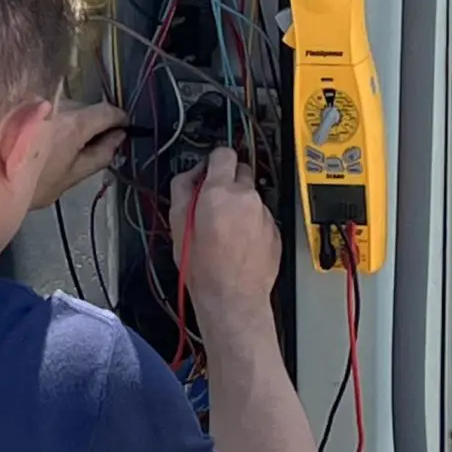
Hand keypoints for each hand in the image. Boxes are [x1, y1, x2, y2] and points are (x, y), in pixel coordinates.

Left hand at [31, 100, 127, 210]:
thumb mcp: (73, 176)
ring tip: (63, 145)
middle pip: (86, 107)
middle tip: (92, 145)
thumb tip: (119, 137)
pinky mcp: (22, 103)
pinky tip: (44, 139)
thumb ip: (100, 154)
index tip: (124, 128)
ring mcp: (37, 100)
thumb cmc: (34, 185)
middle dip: (92, 123)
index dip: (119, 119)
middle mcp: (56, 103)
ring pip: (66, 106)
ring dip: (71, 121)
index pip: (106, 111)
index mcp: (73, 123)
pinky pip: (48, 107)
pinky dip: (52, 119)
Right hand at [171, 148, 280, 330]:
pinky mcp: (274, 230)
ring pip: (251, 197)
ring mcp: (263, 213)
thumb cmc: (204, 268)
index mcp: (220, 191)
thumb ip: (182, 189)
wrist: (232, 298)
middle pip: (240, 171)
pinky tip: (238, 243)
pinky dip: (251, 224)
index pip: (223, 154)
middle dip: (227, 183)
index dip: (214, 161)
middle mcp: (246, 197)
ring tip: (224, 232)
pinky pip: (261, 217)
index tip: (209, 169)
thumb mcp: (176, 224)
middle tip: (213, 203)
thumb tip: (189, 176)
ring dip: (239, 206)